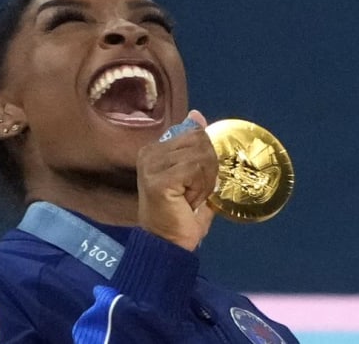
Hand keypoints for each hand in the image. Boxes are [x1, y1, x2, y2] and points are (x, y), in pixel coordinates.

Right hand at [136, 110, 218, 250]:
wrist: (168, 244)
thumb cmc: (181, 214)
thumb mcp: (194, 174)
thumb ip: (196, 146)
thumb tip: (196, 114)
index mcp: (154, 149)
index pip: (194, 134)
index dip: (205, 157)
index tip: (194, 182)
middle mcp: (149, 153)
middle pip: (199, 141)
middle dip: (208, 169)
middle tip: (195, 192)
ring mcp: (152, 165)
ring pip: (200, 155)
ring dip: (205, 180)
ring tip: (192, 197)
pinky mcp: (159, 179)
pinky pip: (196, 169)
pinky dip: (201, 188)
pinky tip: (189, 201)